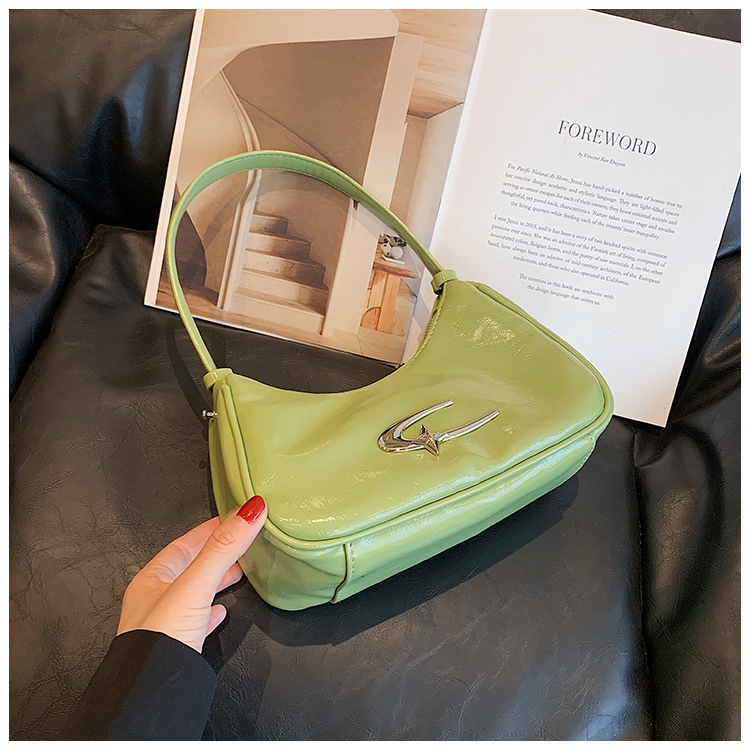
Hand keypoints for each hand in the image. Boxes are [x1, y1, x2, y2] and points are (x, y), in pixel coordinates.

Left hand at [116, 495, 266, 651]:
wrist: (152, 695)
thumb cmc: (159, 641)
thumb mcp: (195, 585)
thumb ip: (223, 548)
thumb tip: (250, 511)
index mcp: (152, 579)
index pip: (185, 543)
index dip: (211, 529)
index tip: (233, 518)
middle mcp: (155, 600)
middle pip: (190, 566)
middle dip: (217, 553)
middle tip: (241, 541)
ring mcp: (166, 624)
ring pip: (195, 592)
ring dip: (216, 580)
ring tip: (238, 572)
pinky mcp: (177, 647)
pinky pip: (196, 621)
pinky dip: (212, 612)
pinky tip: (221, 613)